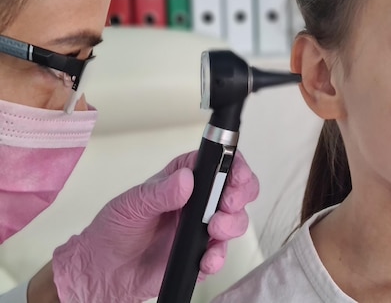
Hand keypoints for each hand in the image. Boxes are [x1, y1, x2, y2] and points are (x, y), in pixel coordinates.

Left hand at [51, 150, 258, 302]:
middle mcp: (198, 201)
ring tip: (214, 230)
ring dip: (232, 224)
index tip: (235, 174)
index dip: (235, 165)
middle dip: (241, 194)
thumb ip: (161, 192)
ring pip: (236, 221)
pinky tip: (206, 258)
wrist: (103, 273)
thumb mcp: (133, 204)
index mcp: (183, 179)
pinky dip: (218, 256)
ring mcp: (202, 228)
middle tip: (228, 204)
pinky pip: (221, 254)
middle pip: (237, 190)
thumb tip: (186, 179)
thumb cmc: (114, 230)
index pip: (218, 163)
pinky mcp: (200, 254)